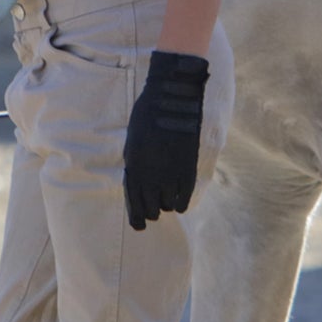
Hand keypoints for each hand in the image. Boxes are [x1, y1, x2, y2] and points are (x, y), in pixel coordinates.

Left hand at [123, 50, 208, 229]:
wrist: (174, 96)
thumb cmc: (150, 114)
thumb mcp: (135, 139)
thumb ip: (136, 162)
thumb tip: (137, 182)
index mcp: (134, 164)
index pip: (133, 201)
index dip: (136, 217)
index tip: (139, 225)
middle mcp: (150, 173)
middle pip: (150, 207)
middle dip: (151, 209)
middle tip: (154, 208)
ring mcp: (170, 172)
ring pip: (167, 205)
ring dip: (166, 204)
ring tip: (167, 199)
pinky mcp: (188, 168)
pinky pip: (183, 198)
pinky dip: (181, 202)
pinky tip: (179, 201)